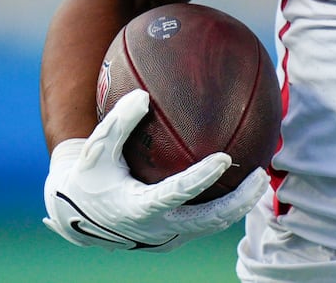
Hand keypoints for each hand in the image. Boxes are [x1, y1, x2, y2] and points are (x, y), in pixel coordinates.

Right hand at [43, 88, 268, 251]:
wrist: (73, 215)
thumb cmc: (88, 175)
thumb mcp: (96, 149)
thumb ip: (118, 124)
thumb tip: (142, 95)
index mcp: (135, 209)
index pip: (174, 194)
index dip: (200, 179)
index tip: (223, 158)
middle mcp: (154, 230)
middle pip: (206, 221)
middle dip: (238, 202)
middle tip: (261, 176)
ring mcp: (165, 238)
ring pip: (210, 226)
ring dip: (238, 206)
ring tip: (262, 180)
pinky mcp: (172, 238)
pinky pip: (204, 225)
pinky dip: (225, 208)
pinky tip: (243, 183)